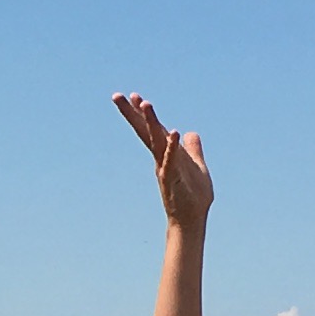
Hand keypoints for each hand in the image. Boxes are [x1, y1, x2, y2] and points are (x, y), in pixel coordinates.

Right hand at [114, 92, 212, 227]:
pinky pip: (171, 160)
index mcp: (165, 153)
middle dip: (132, 114)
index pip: (152, 129)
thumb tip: (190, 133)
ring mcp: (165, 168)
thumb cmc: (193, 195)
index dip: (143, 114)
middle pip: (144, 132)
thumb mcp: (197, 165)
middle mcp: (161, 158)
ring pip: (156, 141)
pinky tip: (175, 132)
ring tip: (145, 103)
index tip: (134, 96)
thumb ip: (192, 149)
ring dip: (151, 122)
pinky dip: (172, 147)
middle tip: (117, 96)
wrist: (192, 219)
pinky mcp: (173, 179)